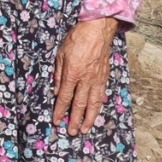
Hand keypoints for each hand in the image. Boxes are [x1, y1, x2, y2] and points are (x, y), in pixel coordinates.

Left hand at [53, 17, 118, 135]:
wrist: (98, 29)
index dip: (60, 111)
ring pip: (93, 103)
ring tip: (84, 129)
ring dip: (88, 118)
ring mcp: (97, 78)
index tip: (57, 121)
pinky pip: (101, 95)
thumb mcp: (61, 54)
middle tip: (71, 132)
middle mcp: (86, 78)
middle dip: (74, 120)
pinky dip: (98, 106)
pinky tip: (95, 113)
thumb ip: (58, 74)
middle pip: (79, 104)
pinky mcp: (105, 76)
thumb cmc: (77, 38)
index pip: (65, 97)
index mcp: (72, 73)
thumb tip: (56, 91)